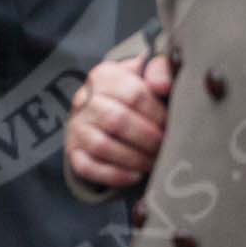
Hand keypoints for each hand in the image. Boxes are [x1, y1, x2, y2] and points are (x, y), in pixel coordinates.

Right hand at [66, 51, 174, 188]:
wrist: (106, 109)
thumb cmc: (135, 92)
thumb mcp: (147, 74)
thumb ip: (161, 70)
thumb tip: (163, 86)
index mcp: (104, 75)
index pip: (133, 94)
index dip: (157, 114)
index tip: (172, 125)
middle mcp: (84, 99)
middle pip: (116, 120)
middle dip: (147, 138)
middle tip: (165, 147)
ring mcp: (76, 126)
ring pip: (101, 145)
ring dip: (134, 158)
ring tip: (153, 162)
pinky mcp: (73, 152)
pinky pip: (88, 167)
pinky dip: (114, 175)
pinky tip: (136, 176)